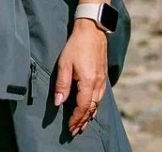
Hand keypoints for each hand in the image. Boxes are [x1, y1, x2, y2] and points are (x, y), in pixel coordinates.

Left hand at [53, 20, 107, 136]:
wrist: (92, 30)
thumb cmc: (76, 45)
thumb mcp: (64, 64)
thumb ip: (62, 85)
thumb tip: (58, 103)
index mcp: (88, 82)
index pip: (82, 107)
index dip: (76, 119)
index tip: (69, 127)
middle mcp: (98, 84)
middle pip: (91, 109)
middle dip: (83, 121)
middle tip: (75, 131)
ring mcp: (103, 80)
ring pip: (97, 104)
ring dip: (89, 115)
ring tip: (82, 124)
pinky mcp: (104, 76)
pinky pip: (101, 97)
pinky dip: (95, 106)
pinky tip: (92, 109)